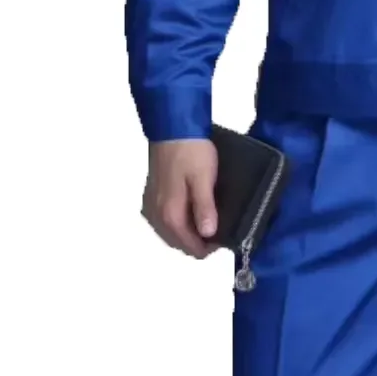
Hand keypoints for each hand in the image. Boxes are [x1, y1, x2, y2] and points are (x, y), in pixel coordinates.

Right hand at [142, 138, 218, 256]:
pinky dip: (177, 222)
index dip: (209, 248)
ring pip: (170, 233)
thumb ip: (204, 208)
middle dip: (199, 242)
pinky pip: (163, 220)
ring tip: (207, 221)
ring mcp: (151, 206)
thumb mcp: (204, 179)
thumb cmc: (191, 151)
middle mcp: (156, 215)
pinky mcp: (151, 196)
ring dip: (188, 233)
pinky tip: (190, 212)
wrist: (171, 127)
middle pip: (179, 243)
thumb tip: (208, 234)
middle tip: (219, 229)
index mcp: (170, 214)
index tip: (225, 237)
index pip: (190, 247)